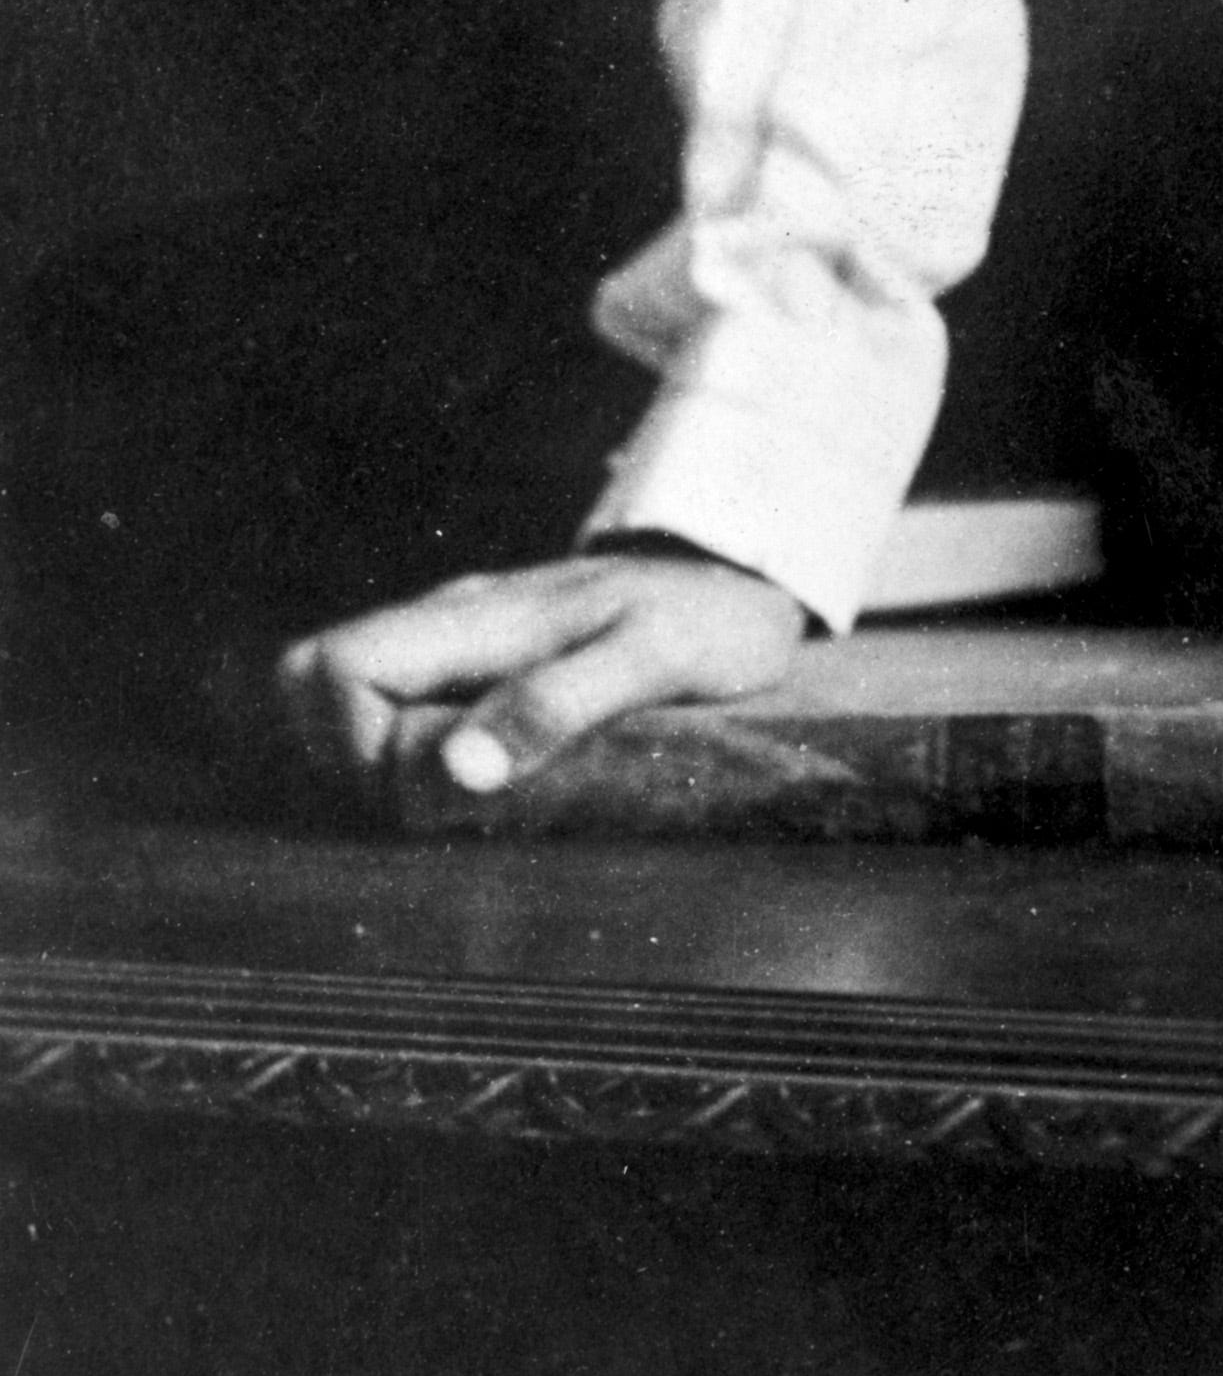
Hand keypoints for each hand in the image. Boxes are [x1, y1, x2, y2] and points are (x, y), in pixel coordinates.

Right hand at [276, 548, 811, 796]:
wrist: (754, 576)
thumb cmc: (713, 620)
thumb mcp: (657, 662)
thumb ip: (556, 707)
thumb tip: (452, 771)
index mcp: (476, 615)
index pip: (333, 670)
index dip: (359, 748)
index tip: (443, 790)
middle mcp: (450, 621)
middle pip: (316, 683)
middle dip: (356, 763)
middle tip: (451, 800)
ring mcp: (460, 639)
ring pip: (351, 698)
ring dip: (383, 763)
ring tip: (472, 794)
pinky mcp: (480, 662)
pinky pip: (401, 706)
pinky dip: (415, 755)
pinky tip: (486, 781)